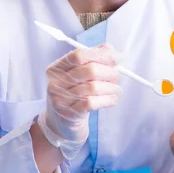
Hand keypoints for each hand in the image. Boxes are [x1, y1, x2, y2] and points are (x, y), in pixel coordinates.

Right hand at [37, 44, 121, 158]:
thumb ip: (92, 58)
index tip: (117, 58)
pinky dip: (108, 99)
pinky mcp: (69, 114)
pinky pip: (93, 103)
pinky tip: (112, 99)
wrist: (60, 123)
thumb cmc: (72, 93)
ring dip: (111, 87)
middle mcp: (55, 82)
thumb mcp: (77, 74)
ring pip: (94, 87)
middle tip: (117, 76)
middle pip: (89, 70)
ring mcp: (60, 99)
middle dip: (109, 72)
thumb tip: (110, 49)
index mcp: (57, 68)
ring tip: (116, 89)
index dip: (101, 55)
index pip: (79, 55)